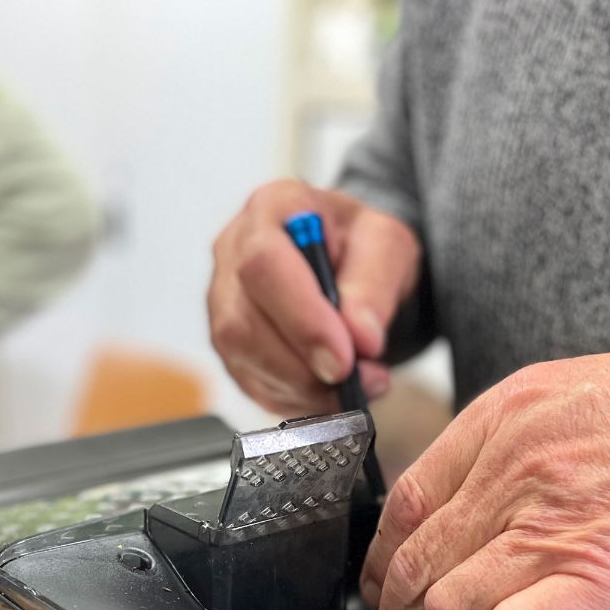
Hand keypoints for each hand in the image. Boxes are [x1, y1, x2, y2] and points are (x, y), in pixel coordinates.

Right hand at [208, 179, 421, 414]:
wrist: (349, 262)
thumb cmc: (361, 244)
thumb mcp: (387, 245)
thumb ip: (375, 285)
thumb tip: (361, 338)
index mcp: (270, 209)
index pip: (263, 266)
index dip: (302, 320)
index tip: (344, 360)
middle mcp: (232, 253)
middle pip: (242, 322)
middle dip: (302, 366)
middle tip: (357, 382)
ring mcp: (223, 301)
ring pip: (243, 358)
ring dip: (302, 387)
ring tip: (355, 387)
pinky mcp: (229, 344)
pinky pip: (252, 383)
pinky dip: (296, 400)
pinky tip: (330, 393)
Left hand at [360, 326, 609, 609]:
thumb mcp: (565, 392)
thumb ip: (500, 444)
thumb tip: (451, 506)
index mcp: (499, 424)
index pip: (403, 506)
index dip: (379, 562)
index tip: (381, 588)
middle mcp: (513, 476)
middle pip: (415, 564)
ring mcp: (552, 529)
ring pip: (449, 607)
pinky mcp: (600, 580)